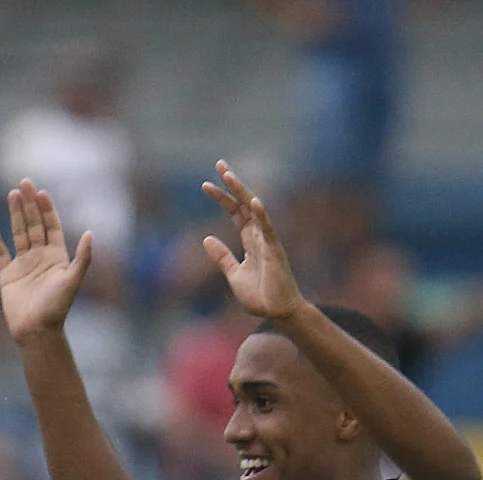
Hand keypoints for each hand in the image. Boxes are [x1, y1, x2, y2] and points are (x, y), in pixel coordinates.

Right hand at [0, 179, 94, 341]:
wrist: (36, 331)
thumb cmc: (56, 308)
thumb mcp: (73, 281)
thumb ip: (83, 258)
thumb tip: (91, 233)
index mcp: (57, 256)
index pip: (51, 226)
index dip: (47, 209)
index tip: (41, 192)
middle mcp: (40, 257)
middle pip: (34, 224)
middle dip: (29, 204)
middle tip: (24, 183)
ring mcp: (23, 265)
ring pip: (18, 234)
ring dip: (15, 215)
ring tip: (11, 195)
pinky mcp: (7, 276)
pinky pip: (0, 254)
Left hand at [201, 160, 303, 320]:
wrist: (276, 312)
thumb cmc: (259, 295)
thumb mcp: (233, 273)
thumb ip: (222, 256)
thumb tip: (206, 239)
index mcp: (250, 240)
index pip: (235, 212)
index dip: (222, 198)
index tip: (206, 185)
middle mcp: (259, 235)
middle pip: (244, 204)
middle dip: (232, 184)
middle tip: (219, 164)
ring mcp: (268, 241)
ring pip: (255, 210)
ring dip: (242, 192)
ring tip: (229, 175)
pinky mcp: (274, 251)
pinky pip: (268, 229)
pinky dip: (261, 215)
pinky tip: (253, 201)